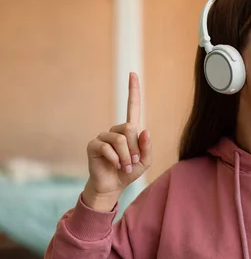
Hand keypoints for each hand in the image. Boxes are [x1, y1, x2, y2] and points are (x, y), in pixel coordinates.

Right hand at [82, 72, 151, 211]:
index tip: (132, 73)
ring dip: (127, 156)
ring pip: (120, 139)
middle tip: (133, 161)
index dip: (133, 90)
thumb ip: (147, 147)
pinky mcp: (94, 144)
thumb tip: (144, 130)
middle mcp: (116, 130)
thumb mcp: (145, 161)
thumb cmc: (129, 171)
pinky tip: (115, 165)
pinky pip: (108, 147)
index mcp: (130, 131)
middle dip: (135, 149)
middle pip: (130, 129)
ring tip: (125, 166)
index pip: (132, 106)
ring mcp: (103, 136)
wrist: (113, 185)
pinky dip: (115, 159)